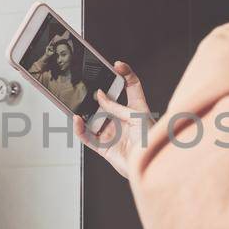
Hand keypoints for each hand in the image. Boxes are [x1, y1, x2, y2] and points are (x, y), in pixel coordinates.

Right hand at [74, 61, 152, 179]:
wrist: (149, 164)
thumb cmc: (151, 140)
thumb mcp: (136, 115)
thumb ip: (116, 106)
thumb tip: (99, 96)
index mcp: (136, 109)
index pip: (131, 86)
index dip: (125, 74)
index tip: (117, 65)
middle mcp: (123, 119)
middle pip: (106, 102)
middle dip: (96, 94)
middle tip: (88, 85)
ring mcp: (112, 133)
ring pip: (93, 119)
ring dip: (83, 112)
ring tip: (77, 102)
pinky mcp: (104, 147)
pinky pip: (87, 136)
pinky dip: (79, 129)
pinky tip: (77, 120)